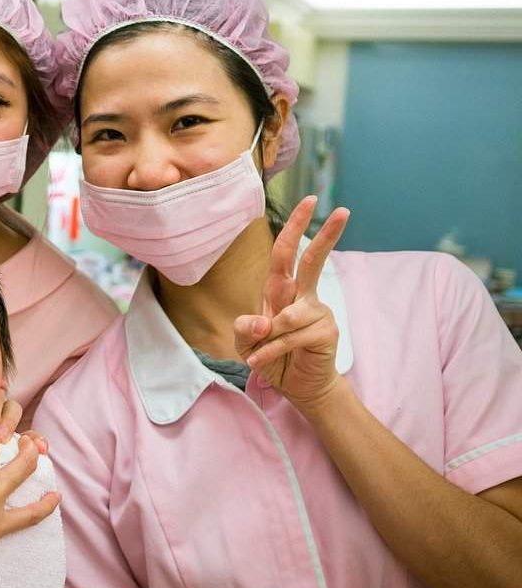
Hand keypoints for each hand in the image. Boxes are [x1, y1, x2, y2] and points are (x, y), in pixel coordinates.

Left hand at [234, 196, 350, 411]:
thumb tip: (263, 321)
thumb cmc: (270, 357)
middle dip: (326, 235)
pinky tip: (262, 361)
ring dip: (268, 339)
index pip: (287, 253)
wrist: (297, 386)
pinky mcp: (325, 332)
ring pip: (290, 315)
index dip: (295, 226)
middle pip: (313, 260)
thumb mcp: (245, 343)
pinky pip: (292, 336)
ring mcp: (317, 312)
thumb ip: (245, 328)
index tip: (310, 201)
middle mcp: (302, 296)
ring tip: (259, 354)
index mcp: (281, 290)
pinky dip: (272, 351)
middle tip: (341, 210)